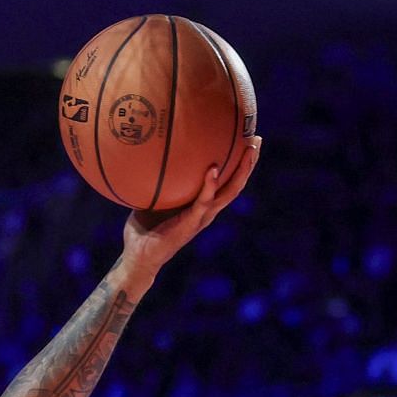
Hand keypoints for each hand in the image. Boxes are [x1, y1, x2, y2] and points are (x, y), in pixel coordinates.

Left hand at [121, 135, 262, 277]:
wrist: (138, 256)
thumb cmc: (144, 227)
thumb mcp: (153, 198)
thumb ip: (159, 180)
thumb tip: (151, 153)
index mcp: (202, 205)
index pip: (227, 182)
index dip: (239, 163)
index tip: (247, 140)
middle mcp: (207, 211)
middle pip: (236, 184)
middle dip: (249, 162)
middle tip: (257, 139)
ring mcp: (201, 218)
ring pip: (229, 192)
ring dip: (241, 171)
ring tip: (249, 150)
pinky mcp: (190, 224)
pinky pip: (203, 202)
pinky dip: (210, 186)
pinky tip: (213, 170)